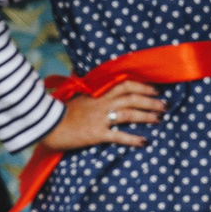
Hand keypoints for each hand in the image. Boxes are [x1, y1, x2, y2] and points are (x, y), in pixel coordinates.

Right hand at [43, 79, 167, 151]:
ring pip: (130, 113)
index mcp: (97, 94)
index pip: (125, 85)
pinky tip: (145, 141)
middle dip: (151, 100)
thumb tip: (78, 70)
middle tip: (165, 105)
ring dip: (147, 115)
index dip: (142, 86)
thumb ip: (83, 88)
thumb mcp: (73, 95)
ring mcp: (100, 118)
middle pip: (132, 98)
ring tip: (159, 119)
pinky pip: (119, 136)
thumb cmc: (57, 112)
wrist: (45, 124)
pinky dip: (133, 139)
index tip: (155, 89)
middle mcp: (102, 104)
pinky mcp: (97, 134)